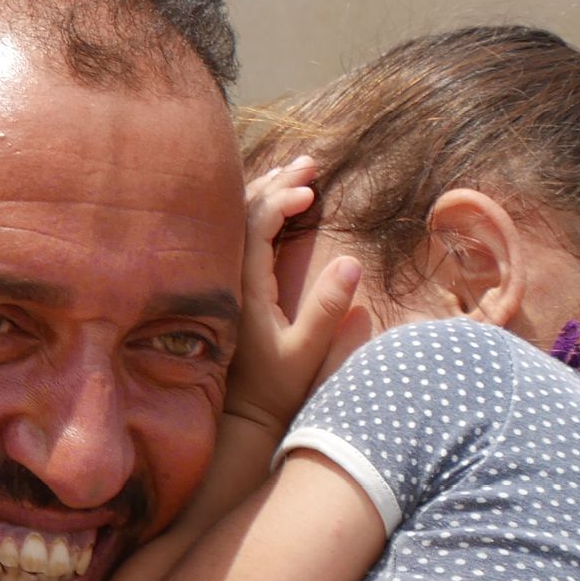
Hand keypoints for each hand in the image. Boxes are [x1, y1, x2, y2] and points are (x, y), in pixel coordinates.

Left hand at [224, 158, 361, 433]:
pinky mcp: (232, 288)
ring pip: (238, 221)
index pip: (256, 228)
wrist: (240, 418)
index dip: (281, 202)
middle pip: (244, 214)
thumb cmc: (274, 390)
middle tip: (309, 163)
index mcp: (243, 288)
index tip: (310, 192)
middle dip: (277, 184)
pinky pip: (239, 236)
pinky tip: (274, 202)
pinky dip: (257, 212)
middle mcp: (229, 278)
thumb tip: (351, 262)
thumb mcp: (306, 354)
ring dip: (265, 193)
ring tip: (295, 172)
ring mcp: (228, 281)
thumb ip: (327, 310)